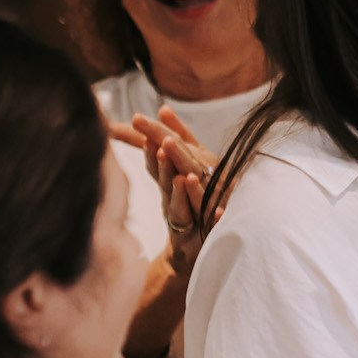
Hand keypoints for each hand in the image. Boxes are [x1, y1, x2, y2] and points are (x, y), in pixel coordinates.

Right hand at [129, 110, 221, 271]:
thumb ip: (173, 142)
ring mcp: (184, 218)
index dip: (148, 145)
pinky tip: (218, 214)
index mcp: (167, 182)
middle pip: (164, 179)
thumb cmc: (184, 203)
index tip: (139, 126)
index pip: (155, 161)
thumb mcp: (178, 169)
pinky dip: (213, 219)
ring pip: (179, 203)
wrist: (189, 248)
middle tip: (161, 147)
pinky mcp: (199, 235)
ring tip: (185, 178)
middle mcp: (170, 199)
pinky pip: (208, 226)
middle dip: (162, 163)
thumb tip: (164, 109)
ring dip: (182, 191)